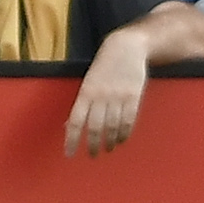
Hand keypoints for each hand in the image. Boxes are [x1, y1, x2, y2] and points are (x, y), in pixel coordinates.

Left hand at [64, 32, 148, 157]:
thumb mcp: (89, 82)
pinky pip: (128, 120)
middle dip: (93, 145)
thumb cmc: (104, 66)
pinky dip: (124, 133)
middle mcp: (101, 96)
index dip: (71, 140)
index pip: (75, 121)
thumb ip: (83, 103)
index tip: (69, 154)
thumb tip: (70, 125)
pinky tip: (122, 139)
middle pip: (95, 128)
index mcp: (86, 92)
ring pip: (113, 127)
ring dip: (110, 141)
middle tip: (93, 155)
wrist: (126, 47)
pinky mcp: (133, 96)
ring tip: (108, 148)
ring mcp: (118, 96)